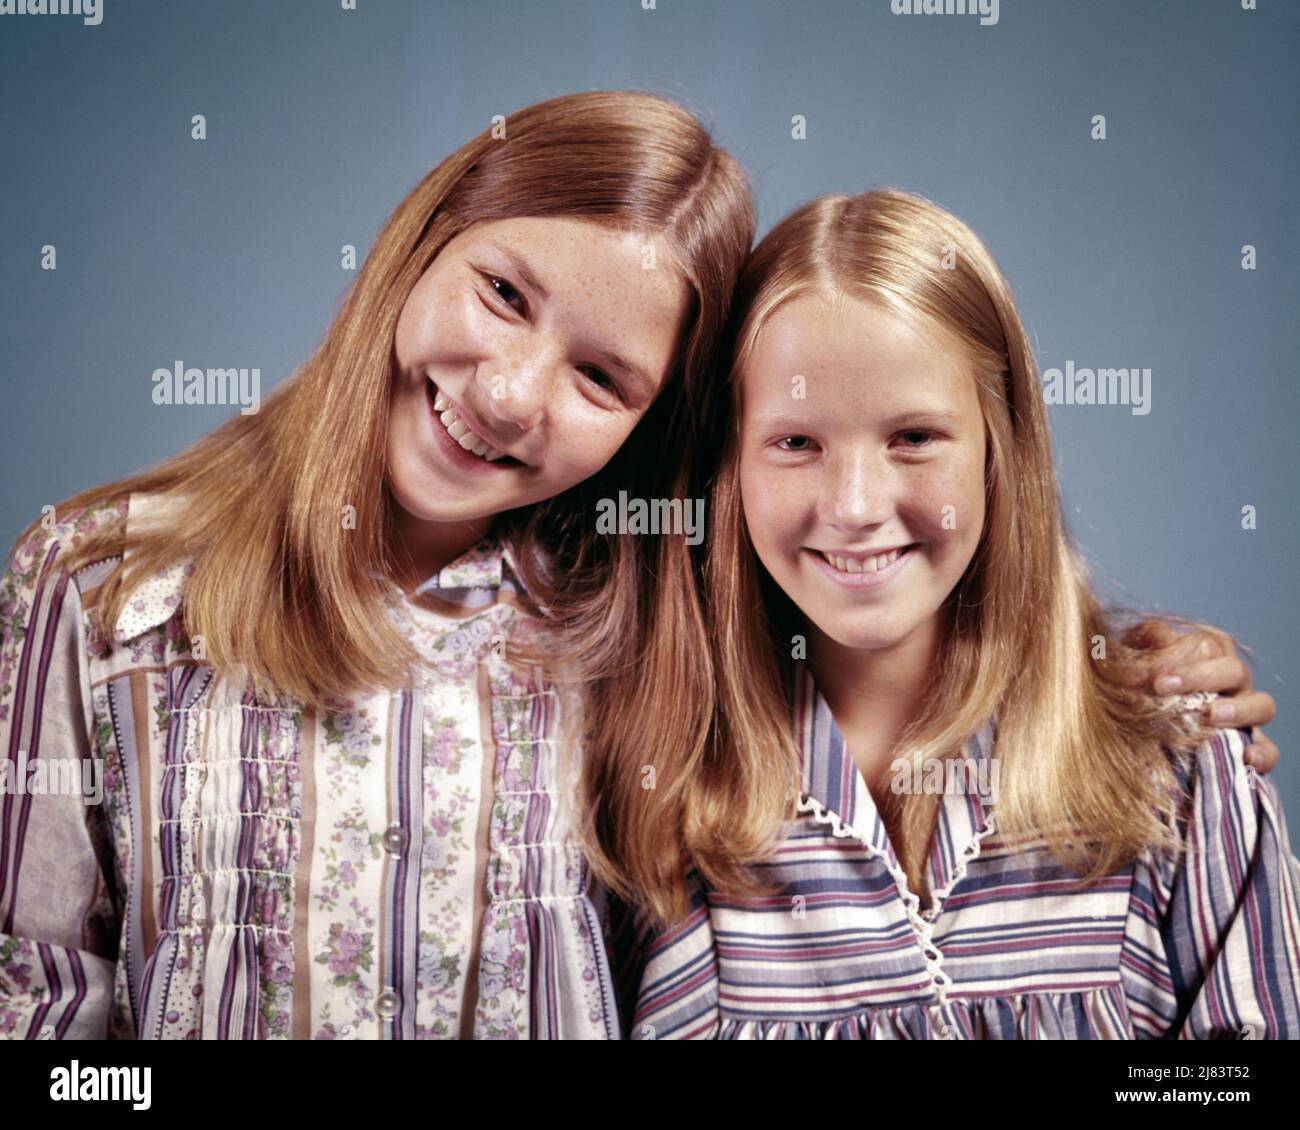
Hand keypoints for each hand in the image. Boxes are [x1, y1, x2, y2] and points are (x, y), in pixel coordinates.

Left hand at [1118, 619, 1278, 772]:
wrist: (1142, 734)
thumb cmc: (1141, 687)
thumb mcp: (1136, 660)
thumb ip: (1144, 642)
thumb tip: (1157, 637)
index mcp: (1208, 655)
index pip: (1205, 645)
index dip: (1173, 656)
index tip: (1142, 674)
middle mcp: (1232, 682)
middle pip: (1232, 669)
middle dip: (1198, 676)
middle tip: (1162, 687)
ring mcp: (1244, 715)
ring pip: (1262, 705)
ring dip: (1239, 709)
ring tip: (1212, 715)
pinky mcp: (1250, 747)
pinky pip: (1269, 750)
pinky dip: (1263, 753)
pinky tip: (1246, 757)